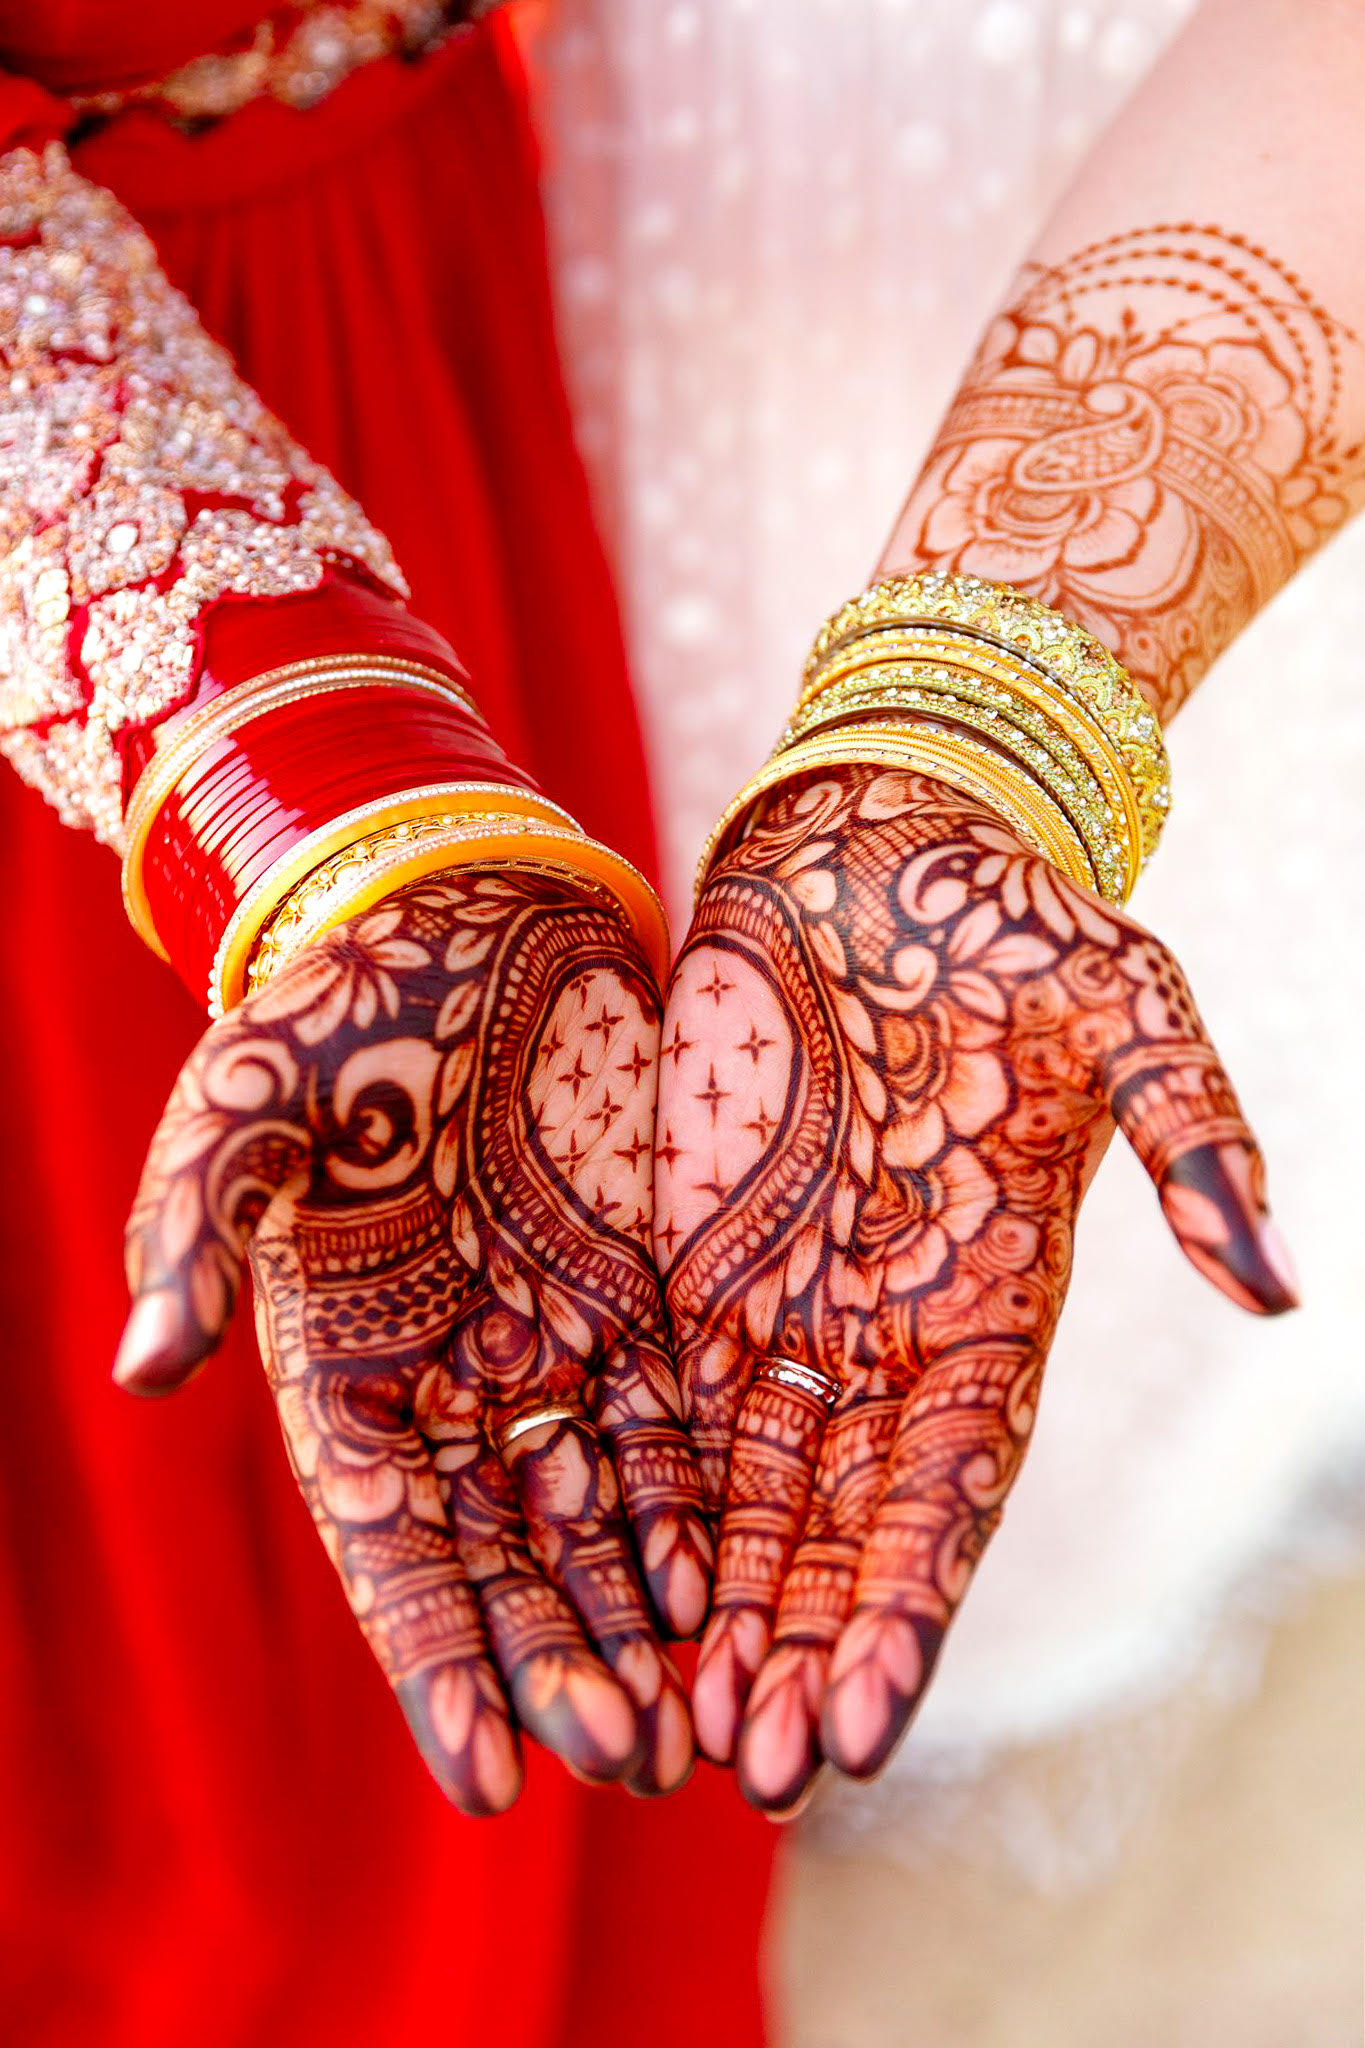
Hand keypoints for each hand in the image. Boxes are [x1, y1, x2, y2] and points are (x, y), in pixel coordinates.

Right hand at [115, 870, 709, 1813]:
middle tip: (633, 1762)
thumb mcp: (254, 1097)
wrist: (472, 914)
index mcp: (343, 1372)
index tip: (490, 1775)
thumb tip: (142, 1365)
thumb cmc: (347, 1005)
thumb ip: (199, 1221)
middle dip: (565, 1668)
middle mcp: (448, 1388)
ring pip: (598, 1522)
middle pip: (510, 1562)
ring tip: (698, 1726)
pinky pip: (673, 1434)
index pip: (390, 1552)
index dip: (437, 1664)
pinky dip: (695, 1516)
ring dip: (640, 1626)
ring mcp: (548, 1352)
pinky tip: (734, 1589)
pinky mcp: (637, 1304)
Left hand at [656, 767, 1294, 1813]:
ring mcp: (791, 1300)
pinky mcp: (700, 1256)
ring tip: (686, 1727)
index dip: (911, 1601)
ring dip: (728, 1608)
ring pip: (755, 1490)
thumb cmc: (1008, 916)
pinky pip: (673, 1400)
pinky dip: (654, 1500)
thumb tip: (1270, 1281)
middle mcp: (890, 1326)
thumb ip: (1189, 1137)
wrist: (874, 842)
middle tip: (760, 1768)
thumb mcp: (1126, 1007)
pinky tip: (622, 1590)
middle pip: (844, 1520)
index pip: (952, 1482)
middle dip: (806, 1643)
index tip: (865, 1715)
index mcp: (995, 1293)